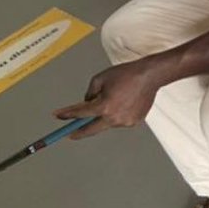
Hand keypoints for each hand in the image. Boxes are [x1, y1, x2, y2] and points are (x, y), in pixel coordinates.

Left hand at [54, 59, 168, 138]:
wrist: (150, 76)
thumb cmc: (128, 74)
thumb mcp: (100, 79)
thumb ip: (89, 93)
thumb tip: (87, 102)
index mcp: (105, 106)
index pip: (80, 114)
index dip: (66, 115)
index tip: (58, 116)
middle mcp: (114, 117)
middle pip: (91, 129)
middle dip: (79, 132)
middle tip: (70, 133)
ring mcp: (125, 121)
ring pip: (107, 124)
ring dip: (103, 117)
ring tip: (114, 101)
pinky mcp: (134, 122)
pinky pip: (119, 121)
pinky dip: (117, 114)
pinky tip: (123, 103)